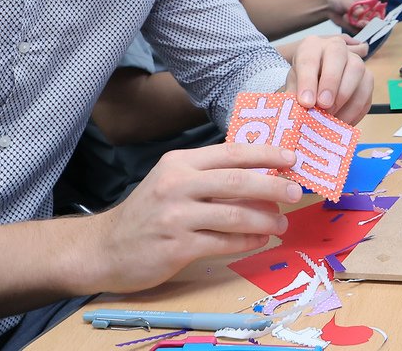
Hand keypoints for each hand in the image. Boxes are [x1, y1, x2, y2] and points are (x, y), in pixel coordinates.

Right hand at [83, 142, 303, 292]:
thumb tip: (261, 173)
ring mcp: (175, 216)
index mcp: (179, 163)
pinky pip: (223, 242)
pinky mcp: (176, 246)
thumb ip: (208, 175)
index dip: (265, 154)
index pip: (230, 152)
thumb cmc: (148, 212)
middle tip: (296, 192)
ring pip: (233, 215)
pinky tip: (260, 239)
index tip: (291, 157)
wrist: (105, 248)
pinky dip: (247, 241)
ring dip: (264, 219)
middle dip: (272, 186)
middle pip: (236, 182)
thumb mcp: (172, 181)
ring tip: (282, 223)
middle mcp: (176, 185)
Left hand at [281, 34, 371, 123]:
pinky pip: (367, 91)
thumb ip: (294, 97)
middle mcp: (335, 47)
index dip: (308, 81)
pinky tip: (343, 122)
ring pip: (358, 70)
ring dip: (346, 97)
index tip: (306, 103)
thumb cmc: (303, 84)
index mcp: (311, 47)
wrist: (317, 85)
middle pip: (338, 55)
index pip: (309, 59)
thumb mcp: (293, 88)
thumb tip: (298, 113)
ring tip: (332, 118)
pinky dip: (356, 110)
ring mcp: (354, 60)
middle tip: (324, 106)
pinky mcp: (367, 77)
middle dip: (331, 82)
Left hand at [327, 0, 376, 36]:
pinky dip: (354, 28)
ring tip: (352, 21)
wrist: (328, 6)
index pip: (380, 7)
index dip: (378, 13)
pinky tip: (346, 20)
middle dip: (369, 22)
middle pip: (376, 18)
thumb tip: (361, 13)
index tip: (373, 18)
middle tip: (360, 22)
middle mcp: (368, 9)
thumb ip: (355, 7)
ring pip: (368, 26)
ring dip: (360, 25)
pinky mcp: (357, 26)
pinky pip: (360, 31)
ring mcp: (363, 18)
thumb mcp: (347, 0)